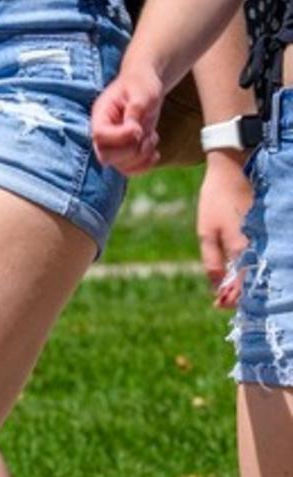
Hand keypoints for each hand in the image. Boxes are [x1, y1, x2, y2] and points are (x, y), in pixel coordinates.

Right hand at [90, 58, 167, 173]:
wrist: (145, 86)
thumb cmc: (142, 84)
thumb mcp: (142, 91)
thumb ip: (136, 108)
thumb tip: (132, 129)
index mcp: (101, 115)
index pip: (99, 135)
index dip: (120, 137)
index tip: (138, 128)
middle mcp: (103, 132)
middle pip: (106, 155)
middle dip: (132, 150)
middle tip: (146, 134)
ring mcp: (113, 144)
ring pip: (118, 165)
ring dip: (141, 156)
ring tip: (151, 138)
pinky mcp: (125, 151)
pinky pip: (129, 170)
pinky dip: (144, 166)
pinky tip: (154, 152)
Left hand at [199, 152, 252, 308]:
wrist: (233, 171)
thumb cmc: (215, 200)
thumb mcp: (206, 231)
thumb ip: (213, 261)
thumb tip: (216, 288)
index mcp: (243, 248)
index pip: (242, 285)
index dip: (232, 299)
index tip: (219, 305)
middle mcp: (260, 246)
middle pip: (254, 280)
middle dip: (241, 293)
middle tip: (224, 301)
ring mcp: (267, 238)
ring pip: (260, 268)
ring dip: (247, 281)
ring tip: (232, 289)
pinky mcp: (269, 231)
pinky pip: (263, 255)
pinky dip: (253, 265)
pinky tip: (243, 269)